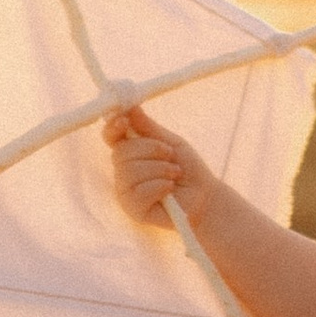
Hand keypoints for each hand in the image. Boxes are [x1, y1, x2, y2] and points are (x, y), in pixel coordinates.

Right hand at [103, 103, 202, 227]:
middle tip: (170, 155)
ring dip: (159, 169)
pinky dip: (159, 186)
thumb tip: (131, 107)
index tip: (124, 120)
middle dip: (150, 149)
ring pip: (130, 172)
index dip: (113, 128)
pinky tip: (169, 188)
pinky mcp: (133, 209)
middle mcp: (123, 171)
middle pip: (121, 153)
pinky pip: (139, 192)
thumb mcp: (171, 142)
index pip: (111, 138)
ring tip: (174, 173)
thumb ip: (149, 128)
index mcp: (130, 152)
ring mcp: (126, 191)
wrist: (204, 195)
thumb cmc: (187, 168)